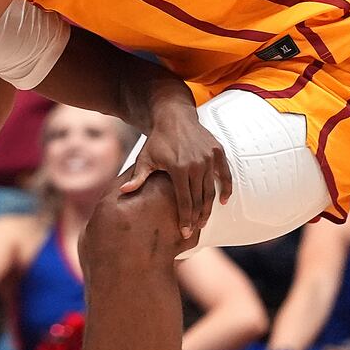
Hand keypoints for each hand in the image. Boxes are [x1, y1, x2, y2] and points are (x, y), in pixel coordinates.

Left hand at [119, 107, 232, 240]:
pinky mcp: (218, 152)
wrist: (174, 117)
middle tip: (195, 230)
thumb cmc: (157, 141)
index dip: (185, 218)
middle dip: (197, 217)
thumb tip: (123, 192)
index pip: (184, 201)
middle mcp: (196, 164)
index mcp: (178, 168)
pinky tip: (223, 201)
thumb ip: (138, 177)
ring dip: (209, 207)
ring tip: (204, 220)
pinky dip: (226, 188)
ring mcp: (209, 158)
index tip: (185, 232)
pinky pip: (225, 174)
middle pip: (199, 198)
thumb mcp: (145, 158)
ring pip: (211, 189)